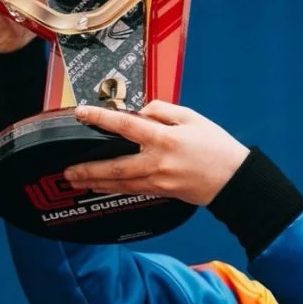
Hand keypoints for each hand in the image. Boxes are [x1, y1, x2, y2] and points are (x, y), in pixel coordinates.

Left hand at [65, 101, 249, 206]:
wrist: (235, 180)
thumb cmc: (217, 147)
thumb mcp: (192, 117)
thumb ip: (162, 110)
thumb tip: (139, 112)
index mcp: (166, 138)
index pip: (126, 126)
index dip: (101, 119)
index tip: (82, 113)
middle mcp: (158, 162)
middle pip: (115, 166)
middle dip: (88, 169)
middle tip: (67, 170)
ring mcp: (160, 181)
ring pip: (121, 183)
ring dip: (96, 182)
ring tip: (76, 181)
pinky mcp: (163, 192)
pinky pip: (133, 190)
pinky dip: (115, 189)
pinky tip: (102, 187)